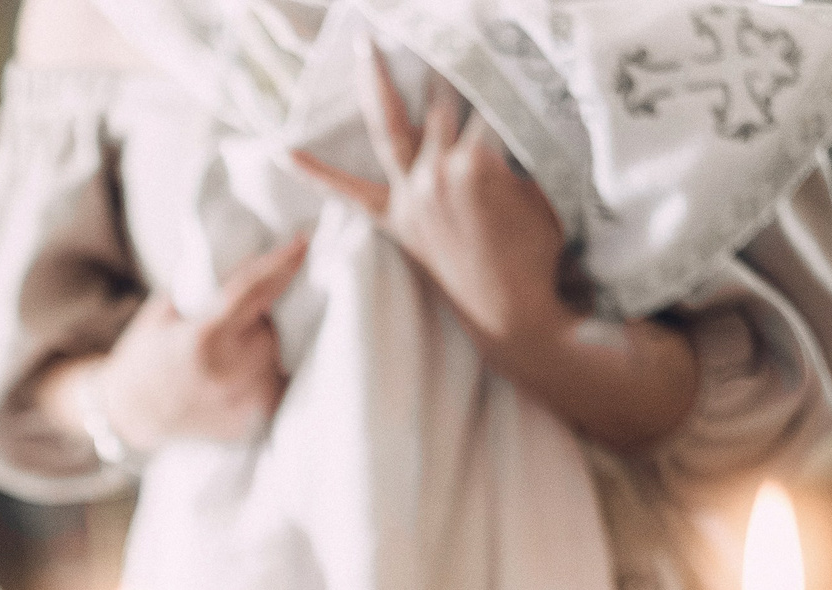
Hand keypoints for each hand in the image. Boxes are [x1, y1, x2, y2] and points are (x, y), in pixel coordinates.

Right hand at [50, 237, 308, 453]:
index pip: (254, 289)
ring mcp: (237, 402)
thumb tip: (255, 262)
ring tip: (226, 361)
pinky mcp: (246, 424)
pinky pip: (271, 390)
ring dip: (258, 353)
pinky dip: (259, 380)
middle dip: (256, 324)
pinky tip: (232, 382)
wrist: (126, 413)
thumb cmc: (144, 356)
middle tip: (228, 331)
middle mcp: (225, 370)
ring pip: (274, 361)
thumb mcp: (164, 310)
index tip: (303, 243)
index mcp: (202, 336)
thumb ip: (207, 289)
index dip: (281, 263)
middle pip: (269, 331)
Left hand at [287, 38, 699, 451]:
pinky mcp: (395, 223)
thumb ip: (523, 149)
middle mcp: (438, 171)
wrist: (513, 318)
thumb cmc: (540, 254)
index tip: (490, 26)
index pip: (487, 94)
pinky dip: (318, 172)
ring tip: (365, 45)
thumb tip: (518, 111)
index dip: (491, 58)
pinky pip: (349, 194)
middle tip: (432, 17)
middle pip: (439, 99)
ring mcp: (412, 196)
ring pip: (390, 127)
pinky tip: (286, 150)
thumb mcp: (545, 190)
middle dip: (438, 53)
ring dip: (376, 83)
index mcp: (480, 160)